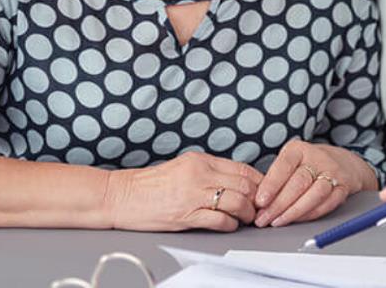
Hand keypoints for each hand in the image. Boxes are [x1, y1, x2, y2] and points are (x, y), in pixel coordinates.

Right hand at [104, 152, 263, 231]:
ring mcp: (193, 194)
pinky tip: (228, 225)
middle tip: (259, 208)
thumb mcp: (183, 167)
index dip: (259, 182)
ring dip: (247, 213)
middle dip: (257, 199)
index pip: (242, 168)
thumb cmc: (151, 185)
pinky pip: (220, 220)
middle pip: (244, 185)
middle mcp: (199, 174)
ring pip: (237, 201)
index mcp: (200, 160)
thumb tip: (235, 181)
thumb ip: (208, 171)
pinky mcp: (186, 214)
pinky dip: (230, 224)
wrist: (122, 196)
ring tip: (246, 218)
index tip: (264, 191)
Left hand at [254, 139, 377, 226]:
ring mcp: (333, 173)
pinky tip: (297, 220)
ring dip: (294, 212)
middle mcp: (318, 158)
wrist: (343, 163)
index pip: (283, 166)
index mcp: (299, 150)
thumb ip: (276, 178)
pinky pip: (327, 204)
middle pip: (298, 183)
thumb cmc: (309, 164)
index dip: (271, 185)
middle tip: (263, 219)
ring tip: (278, 222)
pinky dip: (310, 215)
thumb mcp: (290, 161)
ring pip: (314, 195)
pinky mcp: (343, 188)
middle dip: (278, 205)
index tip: (259, 201)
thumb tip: (257, 202)